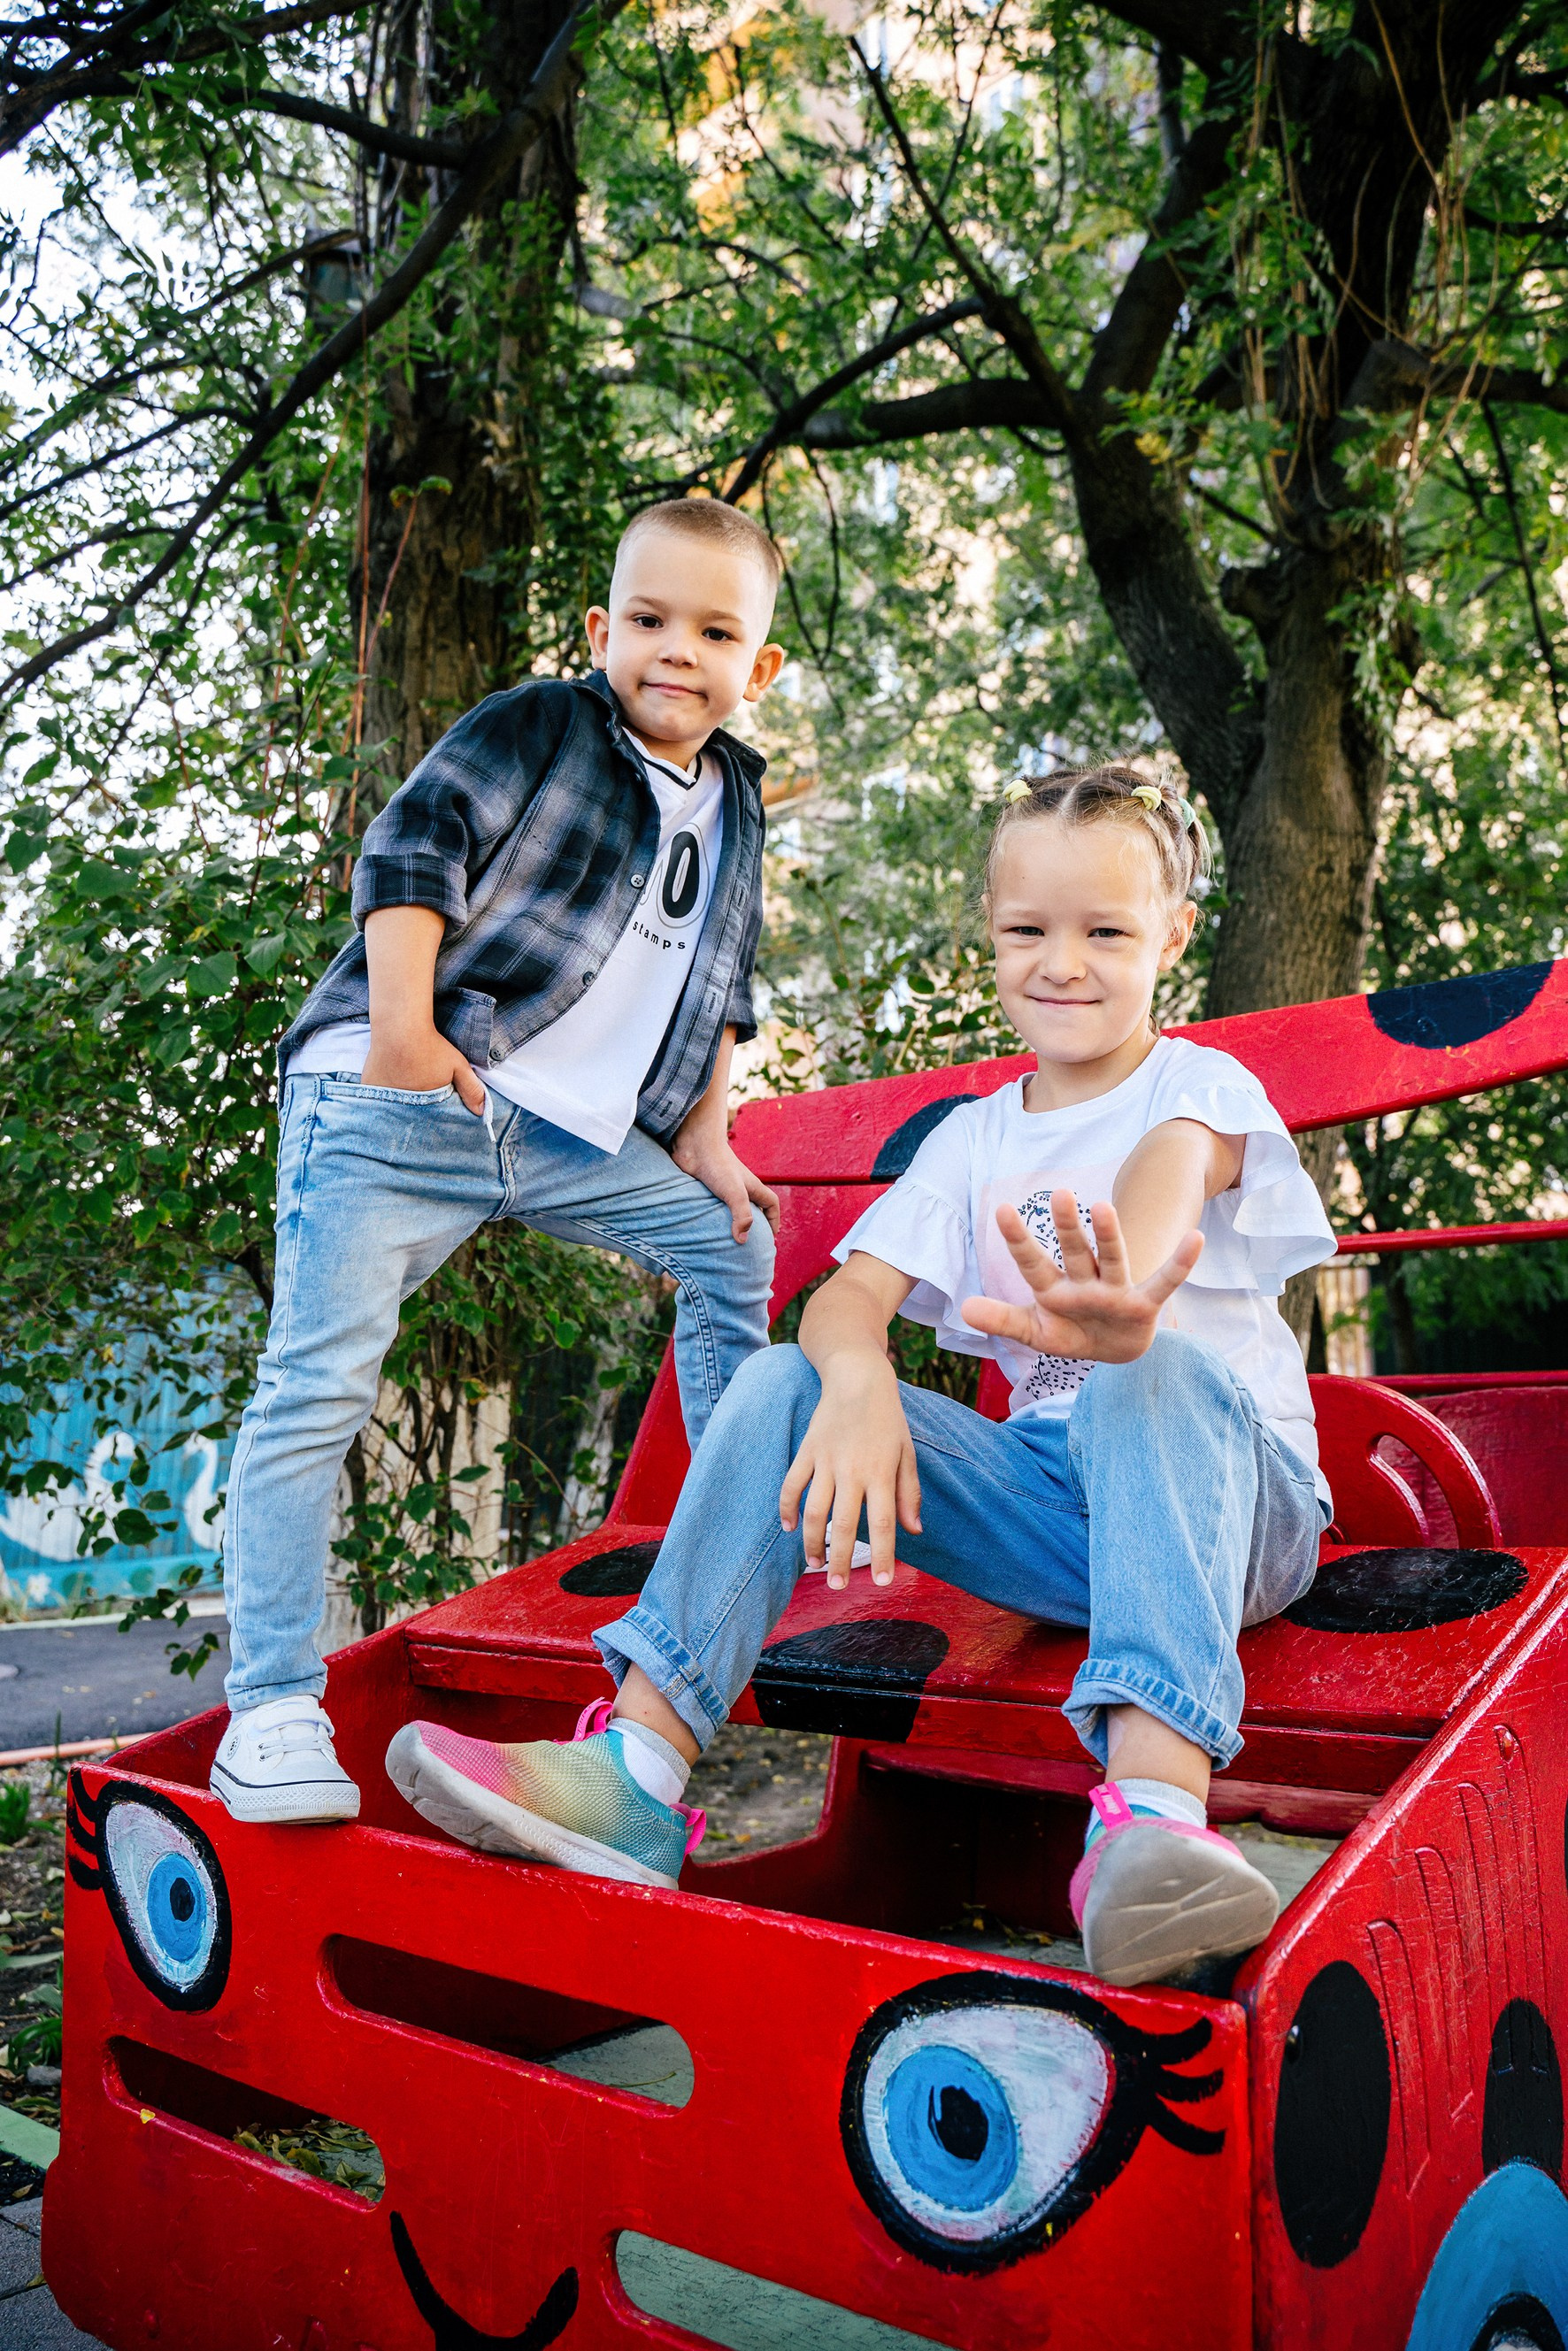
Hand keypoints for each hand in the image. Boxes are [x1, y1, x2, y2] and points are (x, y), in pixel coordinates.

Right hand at [360, 1023, 487, 1114]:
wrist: (399, 1028)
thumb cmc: (430, 1047)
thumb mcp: (458, 1066)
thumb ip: (471, 1090)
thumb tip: (483, 1113)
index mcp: (423, 1106)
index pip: (429, 1122)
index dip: (433, 1119)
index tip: (435, 1112)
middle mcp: (400, 1106)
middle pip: (409, 1117)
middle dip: (416, 1113)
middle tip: (419, 1101)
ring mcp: (381, 1097)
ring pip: (392, 1108)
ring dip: (397, 1105)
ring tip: (404, 1089)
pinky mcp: (369, 1087)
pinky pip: (376, 1098)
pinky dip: (382, 1096)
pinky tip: (390, 1083)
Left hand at [672, 1124, 780, 1243]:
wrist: (695, 1146)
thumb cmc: (718, 1166)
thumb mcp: (735, 1193)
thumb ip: (741, 1216)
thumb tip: (742, 1241)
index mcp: (753, 1187)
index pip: (771, 1204)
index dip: (774, 1219)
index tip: (772, 1235)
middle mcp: (740, 1187)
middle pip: (754, 1207)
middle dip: (756, 1223)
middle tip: (752, 1241)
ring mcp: (724, 1187)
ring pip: (733, 1207)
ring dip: (734, 1221)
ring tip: (730, 1239)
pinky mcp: (708, 1188)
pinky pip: (715, 1206)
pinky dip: (716, 1216)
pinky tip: (709, 1227)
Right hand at [778, 1353, 920, 1588]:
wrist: (857, 1378)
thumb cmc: (888, 1419)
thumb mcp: (907, 1453)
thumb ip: (909, 1493)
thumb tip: (913, 1531)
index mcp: (881, 1472)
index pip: (882, 1523)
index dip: (882, 1555)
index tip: (882, 1582)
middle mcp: (853, 1470)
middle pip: (843, 1525)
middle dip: (840, 1560)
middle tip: (837, 1586)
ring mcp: (826, 1461)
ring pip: (814, 1511)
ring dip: (812, 1542)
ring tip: (815, 1566)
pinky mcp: (806, 1451)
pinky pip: (792, 1485)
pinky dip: (787, 1508)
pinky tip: (789, 1528)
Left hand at [961, 1191, 1201, 1364]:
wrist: (1113, 1350)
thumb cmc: (1071, 1332)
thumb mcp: (1035, 1332)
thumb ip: (1003, 1319)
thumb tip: (963, 1308)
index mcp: (1054, 1289)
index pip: (1032, 1262)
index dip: (1018, 1239)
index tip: (1002, 1209)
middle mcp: (1085, 1282)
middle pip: (1074, 1251)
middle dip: (1068, 1227)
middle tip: (1061, 1194)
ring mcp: (1116, 1290)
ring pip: (1112, 1258)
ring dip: (1109, 1235)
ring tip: (1104, 1206)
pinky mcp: (1144, 1305)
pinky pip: (1165, 1282)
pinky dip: (1180, 1263)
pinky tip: (1195, 1239)